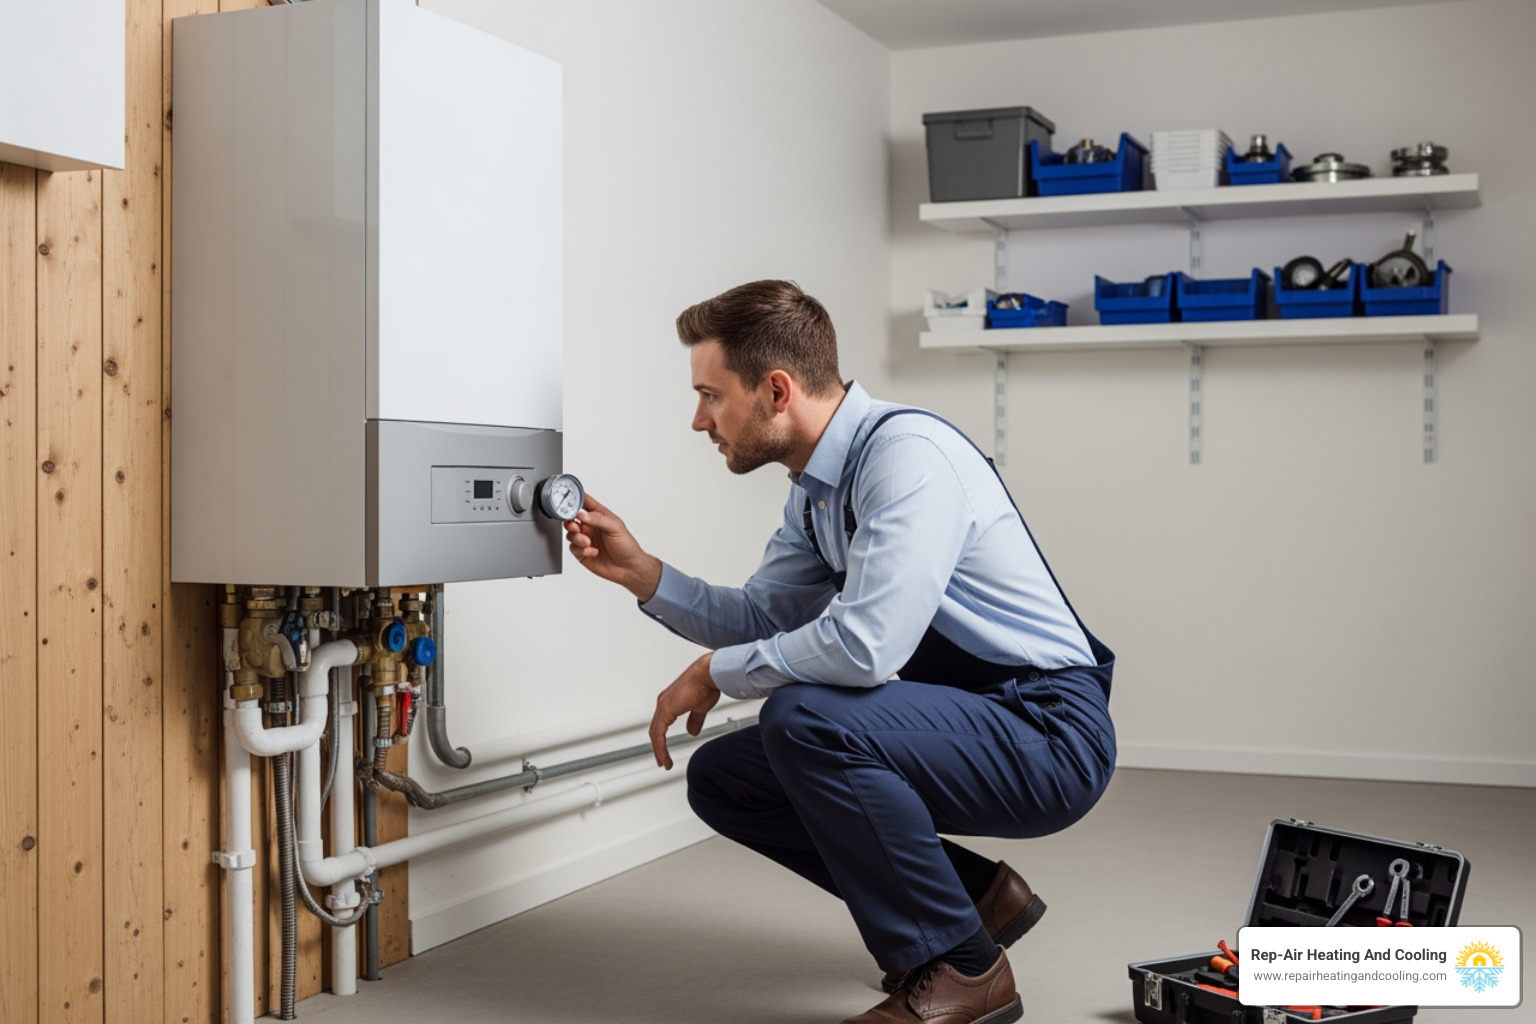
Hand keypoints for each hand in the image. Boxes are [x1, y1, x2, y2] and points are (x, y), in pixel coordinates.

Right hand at [564, 494, 662, 600]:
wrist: (628, 568)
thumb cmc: (626, 546)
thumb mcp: (615, 528)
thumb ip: (598, 519)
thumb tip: (582, 514)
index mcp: (599, 516)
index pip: (584, 502)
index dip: (575, 499)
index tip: (569, 502)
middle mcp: (591, 526)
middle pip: (572, 518)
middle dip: (570, 522)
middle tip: (576, 527)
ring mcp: (586, 539)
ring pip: (571, 534)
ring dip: (577, 538)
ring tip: (588, 543)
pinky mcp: (582, 553)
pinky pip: (573, 548)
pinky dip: (581, 550)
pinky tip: (593, 552)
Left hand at [649, 654, 719, 769]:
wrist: (708, 674)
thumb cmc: (706, 684)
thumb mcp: (700, 707)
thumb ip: (694, 720)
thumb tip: (691, 731)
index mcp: (670, 701)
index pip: (661, 724)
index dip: (661, 740)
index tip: (665, 752)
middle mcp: (664, 703)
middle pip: (655, 730)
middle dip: (658, 748)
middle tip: (662, 761)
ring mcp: (663, 706)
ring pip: (655, 734)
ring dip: (659, 750)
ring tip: (664, 763)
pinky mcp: (666, 710)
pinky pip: (658, 733)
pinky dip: (660, 747)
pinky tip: (665, 756)